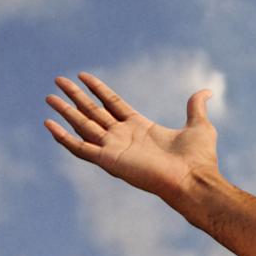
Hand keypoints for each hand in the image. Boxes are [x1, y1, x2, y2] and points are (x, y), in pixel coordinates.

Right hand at [42, 73, 220, 206]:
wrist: (194, 180)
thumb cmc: (199, 159)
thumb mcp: (199, 125)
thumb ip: (196, 107)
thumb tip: (207, 90)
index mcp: (140, 127)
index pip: (112, 104)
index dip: (97, 89)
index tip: (83, 75)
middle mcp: (123, 137)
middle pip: (93, 111)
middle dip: (75, 96)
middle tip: (57, 81)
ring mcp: (114, 149)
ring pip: (82, 126)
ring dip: (65, 111)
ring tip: (48, 97)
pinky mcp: (108, 160)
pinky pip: (80, 148)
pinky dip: (63, 137)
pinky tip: (49, 124)